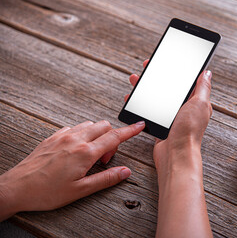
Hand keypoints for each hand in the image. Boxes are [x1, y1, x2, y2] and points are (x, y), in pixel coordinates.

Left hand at [0, 120, 144, 220]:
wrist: (17, 188)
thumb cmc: (46, 191)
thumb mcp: (81, 190)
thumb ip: (106, 178)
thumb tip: (125, 172)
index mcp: (85, 153)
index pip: (114, 137)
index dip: (130, 131)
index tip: (139, 126)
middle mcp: (75, 140)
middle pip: (104, 126)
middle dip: (112, 138)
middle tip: (105, 158)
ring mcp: (63, 136)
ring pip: (89, 125)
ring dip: (97, 135)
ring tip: (91, 155)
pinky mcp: (53, 137)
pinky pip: (74, 128)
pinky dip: (82, 134)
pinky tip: (77, 149)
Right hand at [125, 60, 211, 179]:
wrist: (176, 154)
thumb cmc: (189, 131)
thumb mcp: (200, 104)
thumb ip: (203, 88)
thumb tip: (207, 73)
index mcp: (195, 101)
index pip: (185, 80)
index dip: (175, 69)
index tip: (165, 60)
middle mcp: (184, 108)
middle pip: (168, 87)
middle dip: (156, 76)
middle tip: (146, 68)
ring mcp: (171, 116)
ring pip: (156, 97)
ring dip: (145, 87)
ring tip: (135, 80)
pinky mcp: (160, 124)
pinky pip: (149, 110)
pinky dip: (140, 103)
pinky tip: (133, 98)